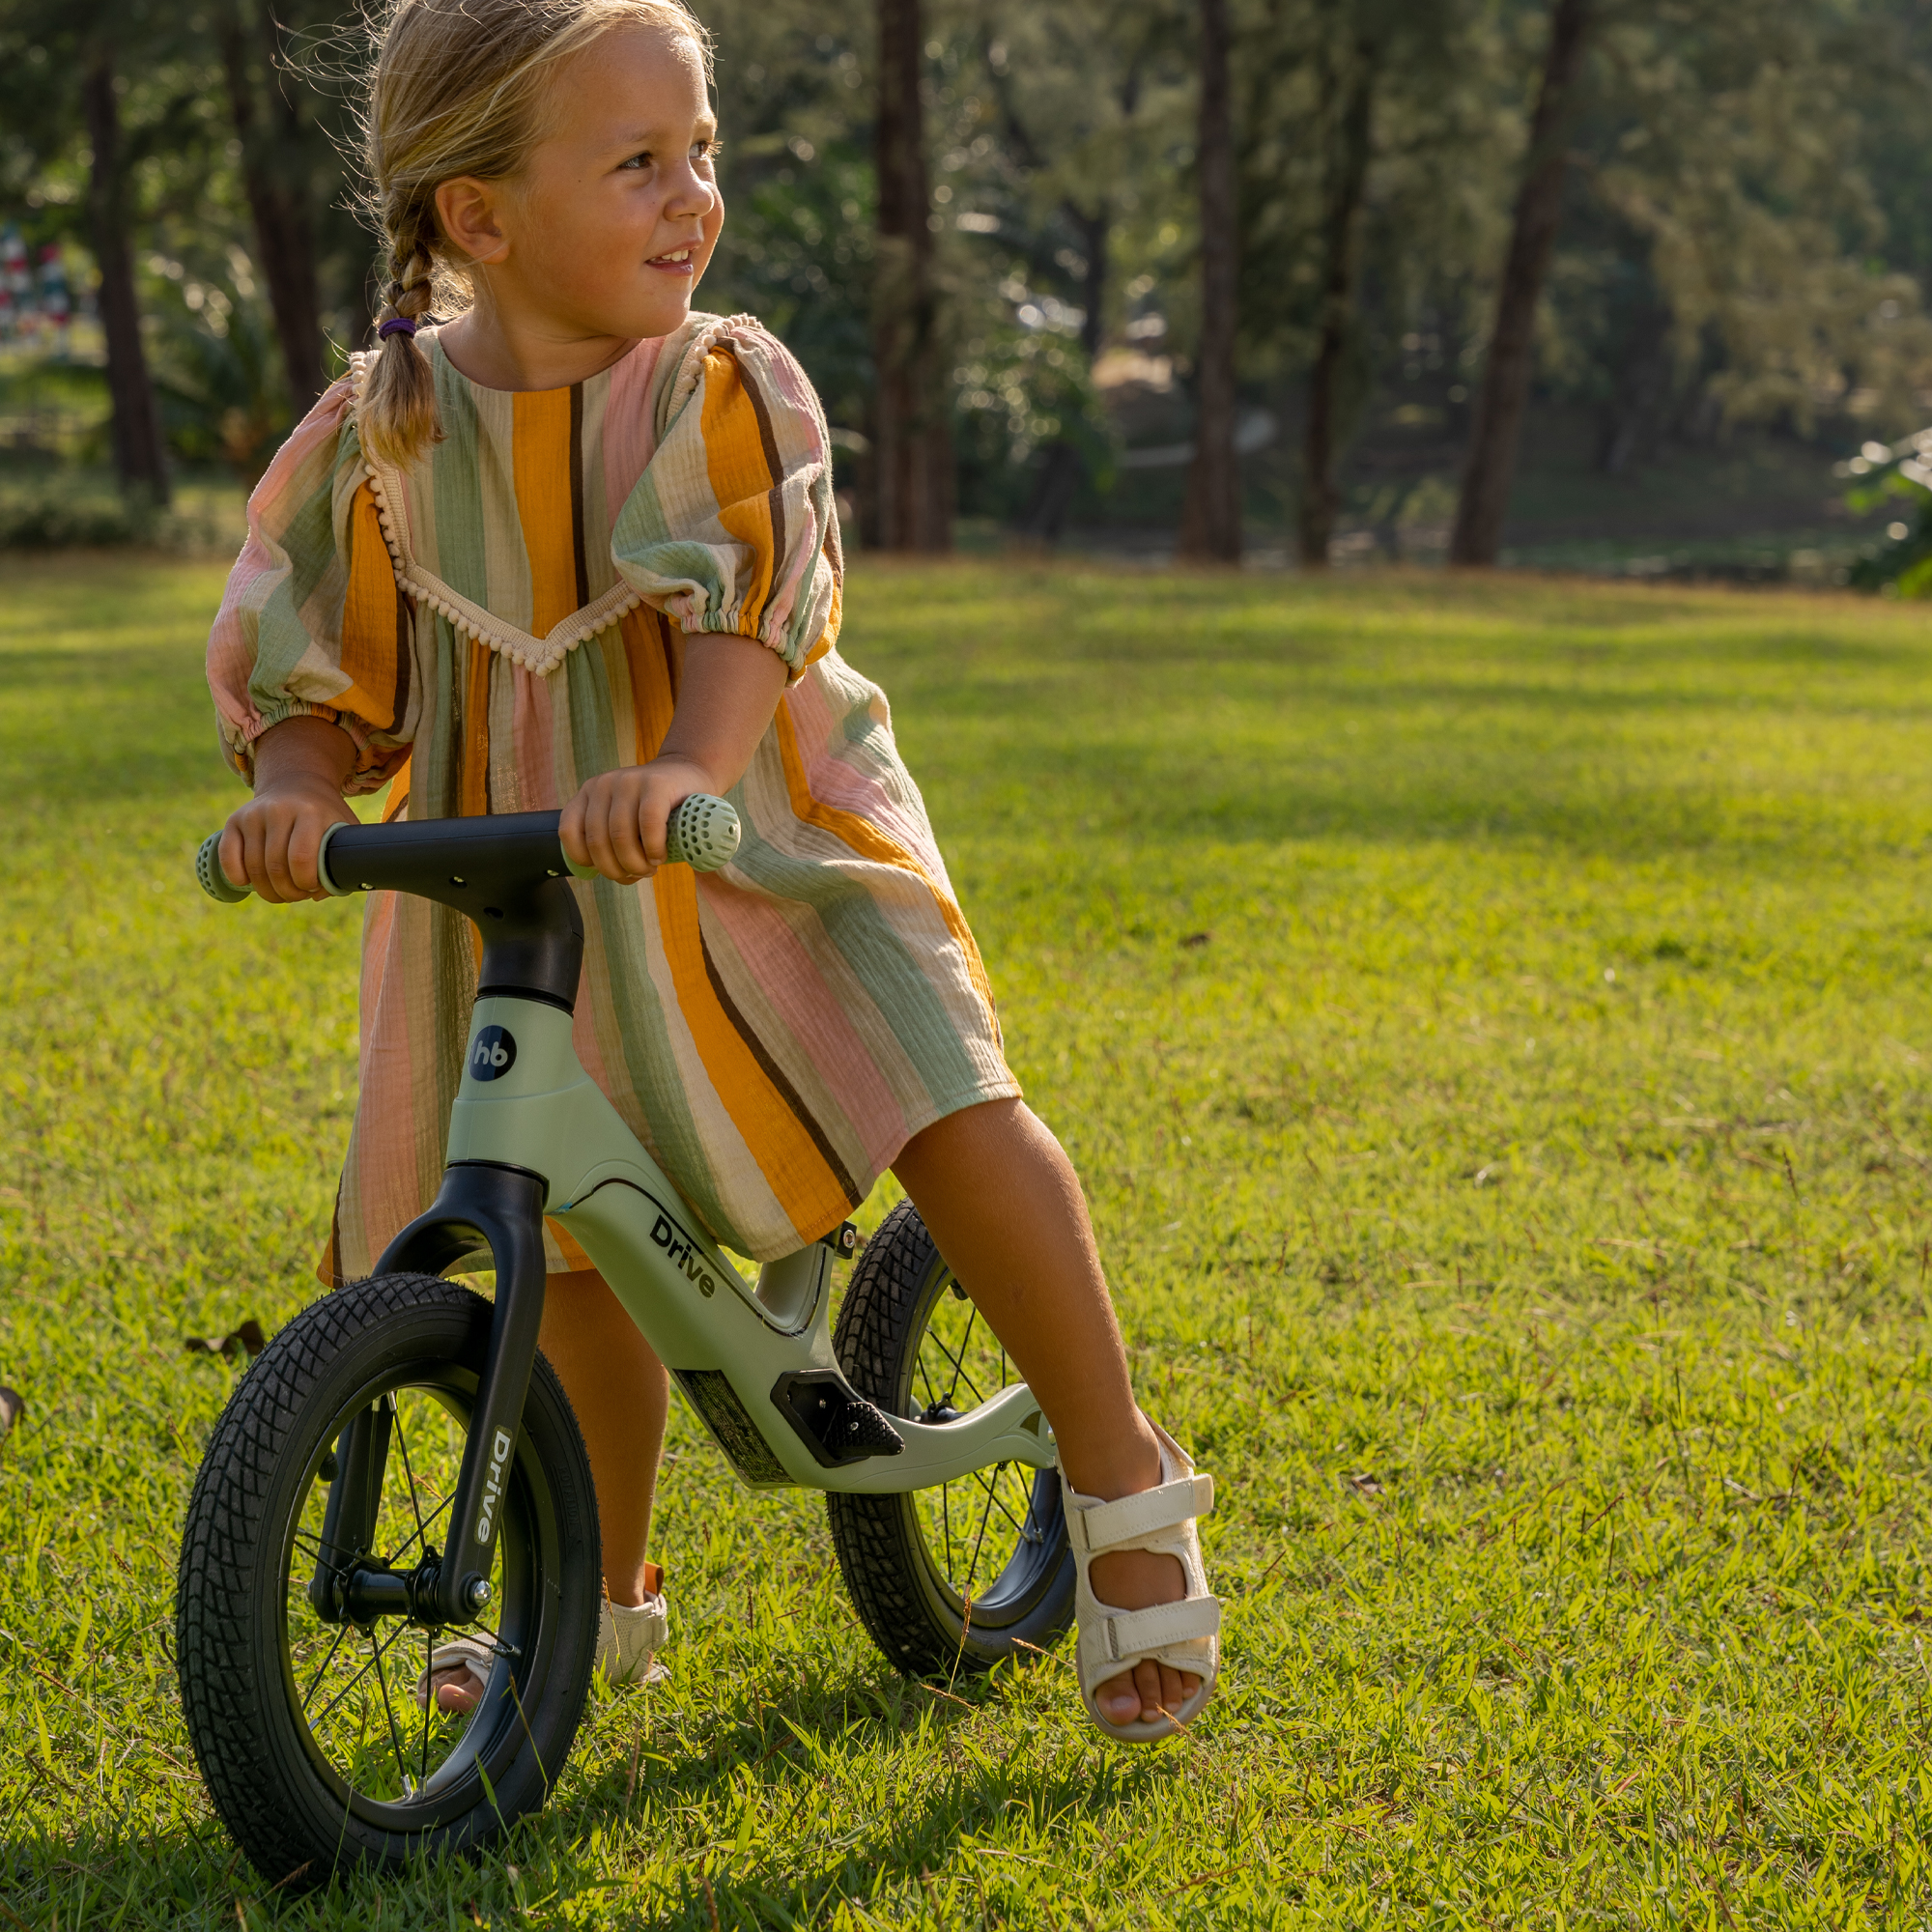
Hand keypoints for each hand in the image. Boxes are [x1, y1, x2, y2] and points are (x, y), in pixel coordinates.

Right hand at [219, 716, 358, 902]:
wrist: (297, 784)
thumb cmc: (326, 817)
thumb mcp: (345, 830)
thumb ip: (345, 862)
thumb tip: (319, 895)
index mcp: (311, 813)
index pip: (301, 859)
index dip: (306, 884)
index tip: (312, 888)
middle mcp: (279, 810)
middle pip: (276, 868)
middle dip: (288, 892)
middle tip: (297, 895)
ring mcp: (254, 814)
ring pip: (254, 867)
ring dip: (267, 890)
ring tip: (281, 892)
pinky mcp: (235, 819)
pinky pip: (228, 856)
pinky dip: (237, 876)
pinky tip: (248, 882)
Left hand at [560, 755, 716, 884]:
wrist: (688, 774)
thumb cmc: (655, 808)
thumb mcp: (623, 816)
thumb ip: (606, 837)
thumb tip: (592, 874)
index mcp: (588, 793)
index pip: (569, 831)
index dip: (585, 860)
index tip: (608, 868)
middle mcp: (603, 784)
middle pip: (597, 840)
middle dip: (616, 869)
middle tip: (636, 874)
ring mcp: (629, 781)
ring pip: (621, 837)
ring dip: (635, 864)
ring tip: (649, 869)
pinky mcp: (656, 784)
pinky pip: (648, 824)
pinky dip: (653, 849)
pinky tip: (659, 856)